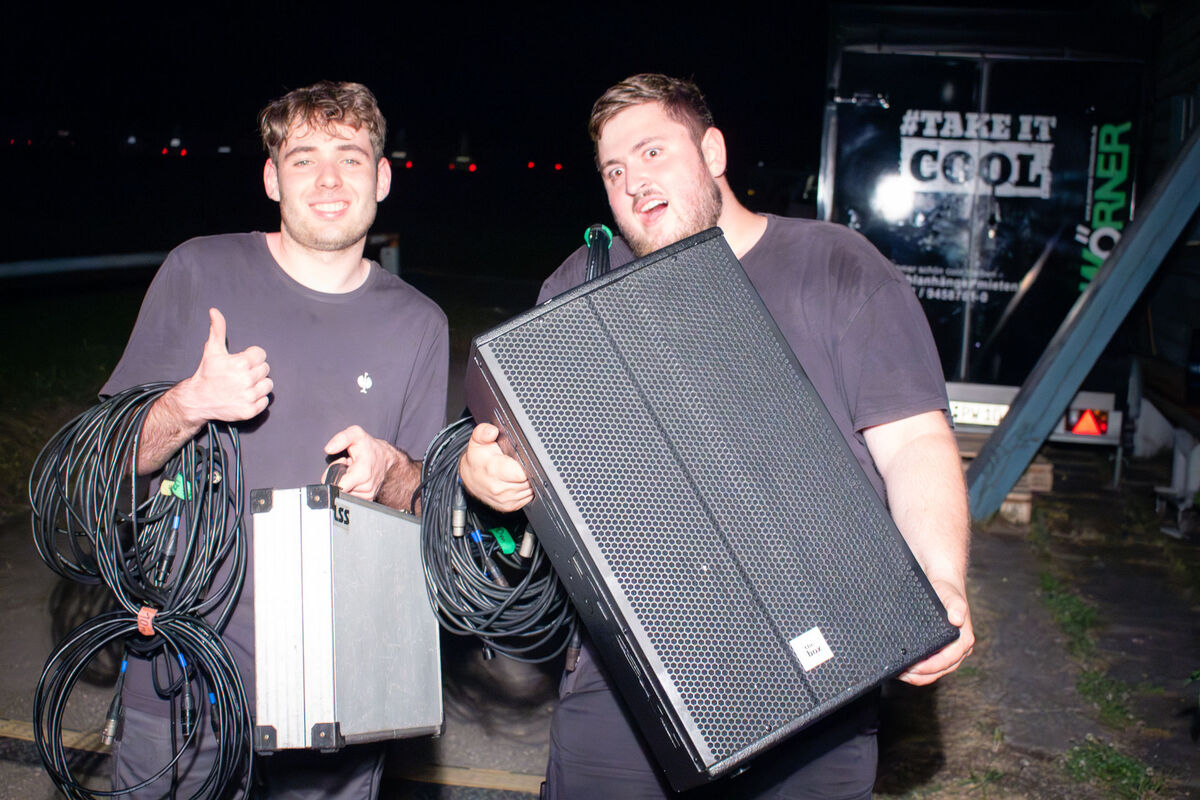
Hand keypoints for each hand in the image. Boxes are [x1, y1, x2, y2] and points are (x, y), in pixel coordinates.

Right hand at [174, 309, 271, 423]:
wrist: (197, 400)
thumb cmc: (206, 374)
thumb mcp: (212, 350)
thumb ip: (218, 329)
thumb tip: (215, 311)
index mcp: (241, 363)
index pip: (261, 355)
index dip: (251, 357)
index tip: (241, 362)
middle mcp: (246, 380)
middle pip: (265, 369)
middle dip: (254, 370)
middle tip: (240, 375)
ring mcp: (248, 396)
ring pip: (268, 385)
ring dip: (258, 385)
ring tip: (243, 385)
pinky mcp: (249, 410)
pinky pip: (265, 401)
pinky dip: (257, 400)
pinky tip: (244, 396)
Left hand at [323, 425, 399, 499]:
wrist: (385, 457)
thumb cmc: (370, 447)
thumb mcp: (356, 434)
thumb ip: (341, 439)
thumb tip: (329, 448)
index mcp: (362, 473)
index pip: (338, 486)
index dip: (334, 475)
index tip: (342, 465)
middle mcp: (366, 486)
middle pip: (339, 489)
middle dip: (339, 478)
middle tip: (347, 466)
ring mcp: (368, 494)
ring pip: (344, 493)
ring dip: (345, 483)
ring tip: (352, 471)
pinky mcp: (368, 499)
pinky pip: (351, 497)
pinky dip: (351, 488)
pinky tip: (356, 478)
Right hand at [458, 423, 532, 511]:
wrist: (469, 477)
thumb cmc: (477, 459)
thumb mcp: (477, 441)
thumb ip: (484, 432)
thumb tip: (491, 431)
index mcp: (493, 470)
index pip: (522, 473)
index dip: (526, 464)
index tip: (521, 459)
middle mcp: (498, 488)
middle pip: (528, 480)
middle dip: (528, 471)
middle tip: (518, 465)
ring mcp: (504, 500)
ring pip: (530, 490)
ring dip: (527, 481)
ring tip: (516, 473)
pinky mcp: (508, 507)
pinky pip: (528, 498)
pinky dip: (526, 490)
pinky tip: (517, 482)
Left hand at [899, 578, 973, 685]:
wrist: (939, 576)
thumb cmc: (946, 587)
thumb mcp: (950, 594)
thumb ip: (955, 605)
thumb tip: (957, 619)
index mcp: (963, 639)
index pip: (947, 662)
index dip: (930, 667)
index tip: (913, 667)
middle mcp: (956, 647)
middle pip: (939, 670)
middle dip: (920, 675)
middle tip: (901, 673)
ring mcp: (946, 648)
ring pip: (933, 669)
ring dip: (917, 674)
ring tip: (899, 672)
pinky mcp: (935, 645)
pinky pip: (927, 661)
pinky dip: (915, 666)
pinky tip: (902, 664)